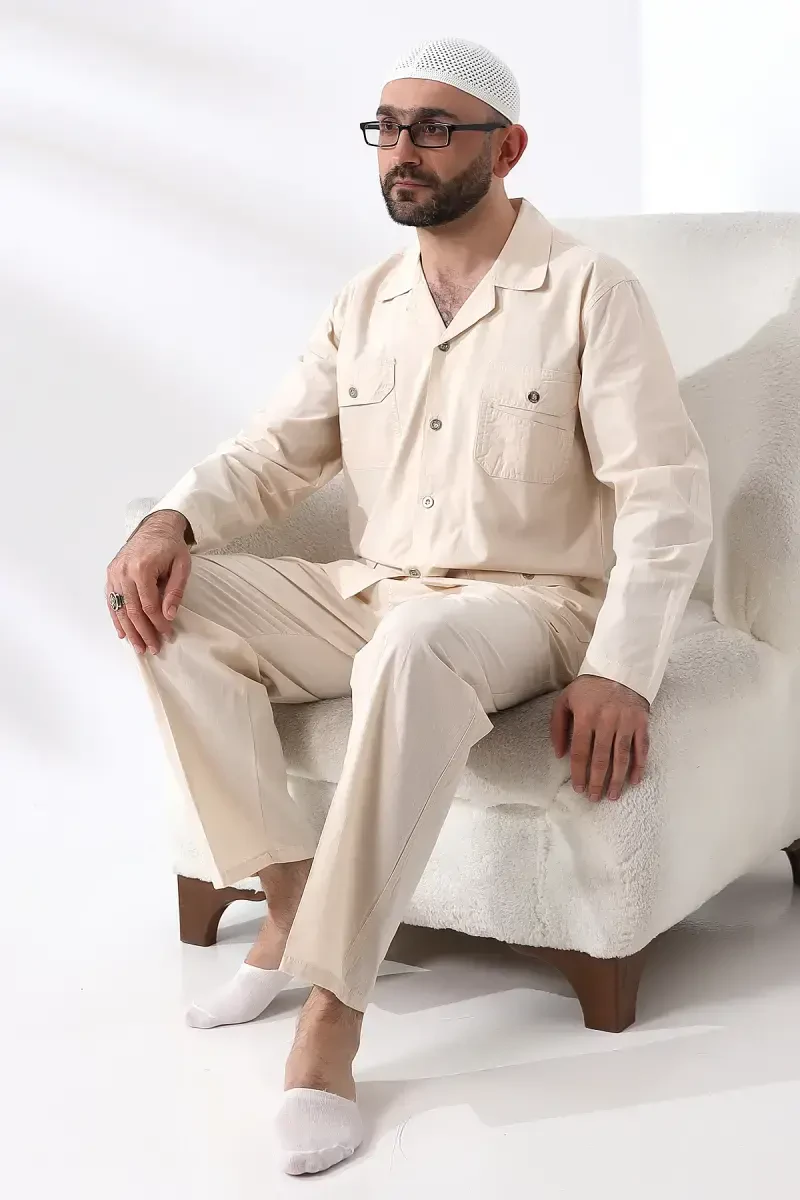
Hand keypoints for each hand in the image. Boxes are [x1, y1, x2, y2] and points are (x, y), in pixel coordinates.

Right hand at [106, 512, 191, 654]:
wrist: (155, 527)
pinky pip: (111, 601)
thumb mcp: (182, 566)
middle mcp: (124, 572)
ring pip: (120, 609)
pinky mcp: (110, 574)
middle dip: (143, 632)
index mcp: (142, 568)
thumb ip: (175, 591)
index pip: (149, 605)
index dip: (158, 623)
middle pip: (132, 610)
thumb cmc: (171, 547)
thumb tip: (169, 615)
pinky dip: (116, 618)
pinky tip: (123, 633)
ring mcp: (114, 573)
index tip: (167, 635)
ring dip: (129, 631)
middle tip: (152, 648)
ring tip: (139, 647)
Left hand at [550, 675, 649, 801]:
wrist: (618, 669)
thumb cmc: (588, 689)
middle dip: (597, 782)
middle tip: (594, 798)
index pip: (581, 752)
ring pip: (622, 757)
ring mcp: (626, 722)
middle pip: (601, 759)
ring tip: (613, 795)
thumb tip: (559, 755)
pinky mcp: (641, 722)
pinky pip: (641, 748)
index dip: (579, 773)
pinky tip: (634, 780)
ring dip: (617, 779)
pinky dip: (639, 766)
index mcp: (585, 716)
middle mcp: (606, 721)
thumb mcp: (565, 701)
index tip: (578, 788)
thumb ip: (558, 727)